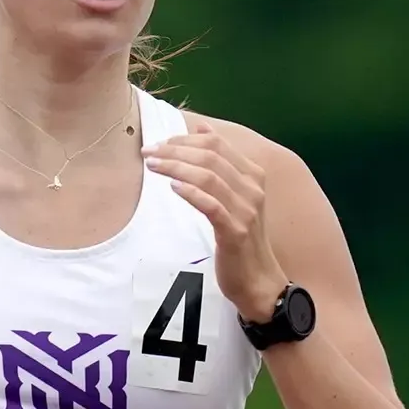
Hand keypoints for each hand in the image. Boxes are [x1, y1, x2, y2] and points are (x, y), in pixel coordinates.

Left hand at [145, 119, 286, 321]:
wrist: (259, 280)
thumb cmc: (241, 238)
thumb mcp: (235, 196)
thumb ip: (222, 164)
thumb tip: (203, 127)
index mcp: (253, 175)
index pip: (217, 144)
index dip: (185, 138)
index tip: (160, 141)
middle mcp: (252, 188)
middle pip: (210, 156)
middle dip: (175, 150)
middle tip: (148, 151)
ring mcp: (246, 210)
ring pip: (209, 177)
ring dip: (177, 167)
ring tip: (153, 165)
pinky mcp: (235, 232)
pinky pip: (212, 206)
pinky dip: (192, 193)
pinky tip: (174, 187)